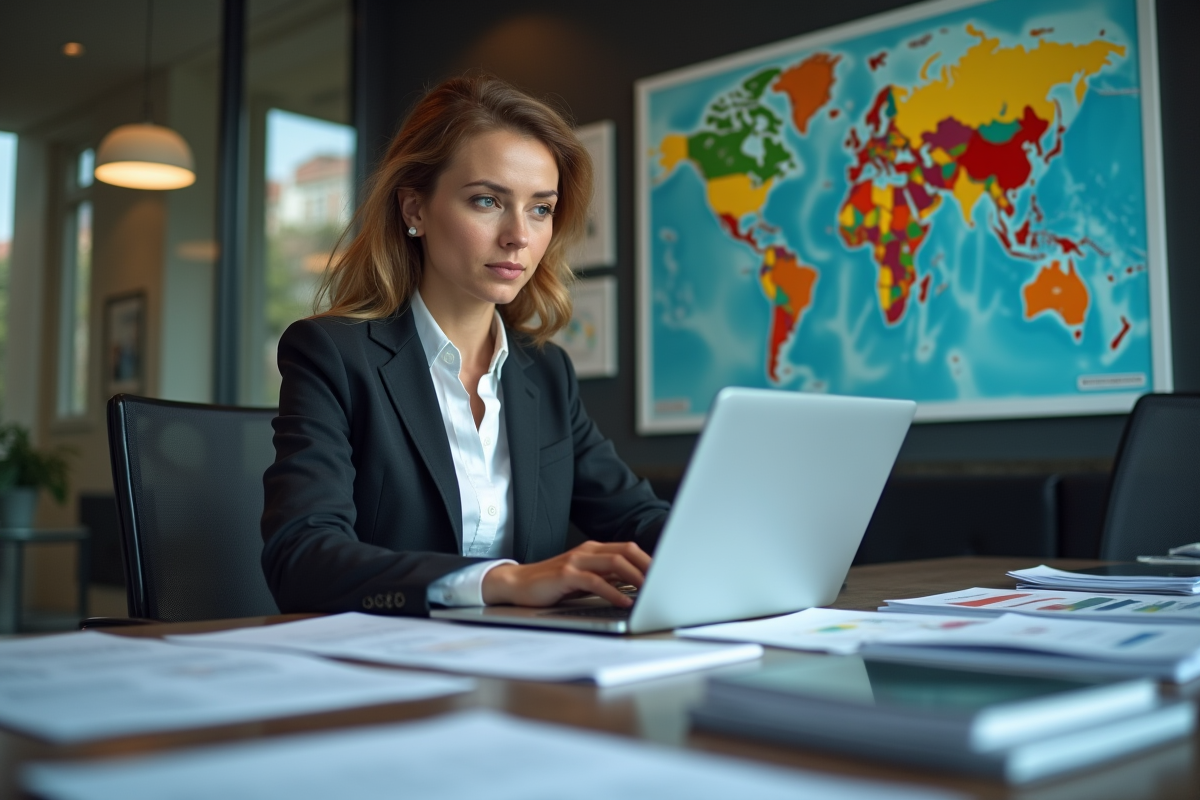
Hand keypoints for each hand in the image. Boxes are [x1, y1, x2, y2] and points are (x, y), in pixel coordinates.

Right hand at [481, 541, 651, 607]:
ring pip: (614, 562)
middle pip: (626, 551)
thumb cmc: (552, 584)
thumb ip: (606, 578)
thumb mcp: (583, 578)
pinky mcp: (566, 575)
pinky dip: (613, 592)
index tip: (666, 574)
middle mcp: (587, 551)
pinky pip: (595, 581)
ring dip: (636, 577)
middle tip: (665, 582)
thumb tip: (636, 585)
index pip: (628, 549)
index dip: (649, 559)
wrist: (517, 584)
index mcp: (593, 549)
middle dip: (648, 566)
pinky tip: (624, 602)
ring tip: (650, 592)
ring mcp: (576, 560)